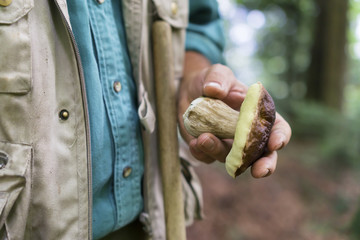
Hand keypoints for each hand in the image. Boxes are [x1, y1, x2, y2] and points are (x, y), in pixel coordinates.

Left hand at [178, 52, 291, 177]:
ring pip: (232, 160)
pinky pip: (208, 158)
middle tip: (259, 171)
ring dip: (219, 152)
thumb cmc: (210, 80)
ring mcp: (228, 145)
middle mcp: (247, 134)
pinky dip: (202, 153)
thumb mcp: (216, 73)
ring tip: (203, 138)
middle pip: (263, 156)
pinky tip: (194, 143)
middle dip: (265, 166)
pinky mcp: (210, 149)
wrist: (187, 91)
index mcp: (258, 115)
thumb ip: (219, 78)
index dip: (281, 137)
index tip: (276, 143)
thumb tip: (215, 89)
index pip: (277, 129)